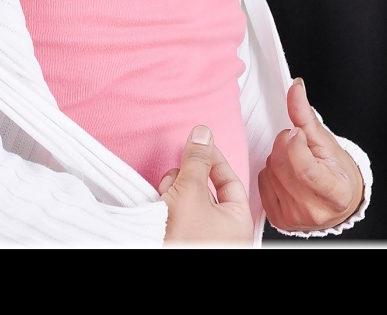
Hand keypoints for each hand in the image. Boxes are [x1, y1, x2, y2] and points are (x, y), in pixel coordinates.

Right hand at [159, 126, 253, 245]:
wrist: (148, 250)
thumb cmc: (183, 240)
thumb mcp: (190, 191)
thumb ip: (197, 160)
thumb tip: (202, 135)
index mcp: (238, 224)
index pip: (231, 182)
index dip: (214, 160)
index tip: (200, 145)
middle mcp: (223, 234)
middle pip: (207, 190)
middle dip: (188, 177)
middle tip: (178, 173)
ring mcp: (202, 239)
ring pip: (189, 201)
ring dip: (175, 190)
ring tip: (166, 194)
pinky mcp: (183, 239)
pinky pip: (178, 215)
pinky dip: (168, 205)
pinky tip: (160, 204)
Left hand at [258, 78, 363, 232]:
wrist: (337, 201)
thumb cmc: (335, 170)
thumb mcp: (326, 141)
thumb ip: (306, 115)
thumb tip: (295, 87)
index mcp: (335, 193)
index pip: (305, 168)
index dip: (296, 144)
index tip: (297, 132)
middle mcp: (315, 211)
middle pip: (283, 165)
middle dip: (285, 144)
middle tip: (297, 144)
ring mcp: (295, 218)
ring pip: (270, 171)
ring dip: (277, 157)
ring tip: (293, 160)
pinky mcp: (279, 220)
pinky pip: (261, 182)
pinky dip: (269, 171)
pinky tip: (284, 173)